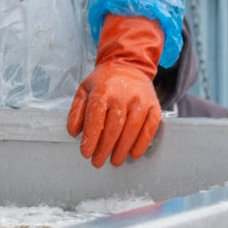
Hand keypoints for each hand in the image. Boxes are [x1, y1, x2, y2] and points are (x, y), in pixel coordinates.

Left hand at [67, 14, 163, 167]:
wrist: (129, 66)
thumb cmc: (104, 82)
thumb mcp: (84, 90)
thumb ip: (76, 111)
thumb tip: (74, 133)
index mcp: (102, 90)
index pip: (95, 117)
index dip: (90, 138)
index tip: (86, 153)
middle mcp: (122, 95)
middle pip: (114, 127)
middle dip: (105, 148)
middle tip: (98, 162)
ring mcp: (140, 101)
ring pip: (131, 129)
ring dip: (122, 149)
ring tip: (114, 161)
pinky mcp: (154, 106)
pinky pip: (150, 128)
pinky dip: (142, 143)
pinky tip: (133, 154)